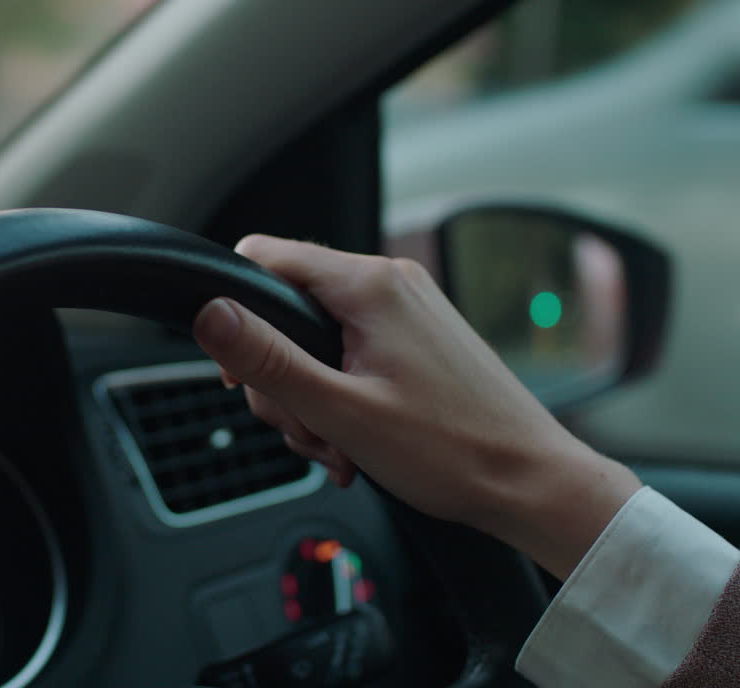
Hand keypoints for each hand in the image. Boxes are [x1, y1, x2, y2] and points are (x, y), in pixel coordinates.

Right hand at [192, 235, 640, 578]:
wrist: (530, 482)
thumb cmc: (453, 451)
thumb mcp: (341, 411)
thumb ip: (269, 360)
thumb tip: (209, 314)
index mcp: (370, 286)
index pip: (264, 258)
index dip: (236, 314)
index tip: (243, 372)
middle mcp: (390, 285)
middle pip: (287, 312)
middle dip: (283, 380)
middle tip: (310, 429)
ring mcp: (406, 312)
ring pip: (316, 343)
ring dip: (313, 401)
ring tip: (342, 446)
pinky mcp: (416, 340)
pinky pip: (350, 357)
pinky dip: (342, 400)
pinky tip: (358, 442)